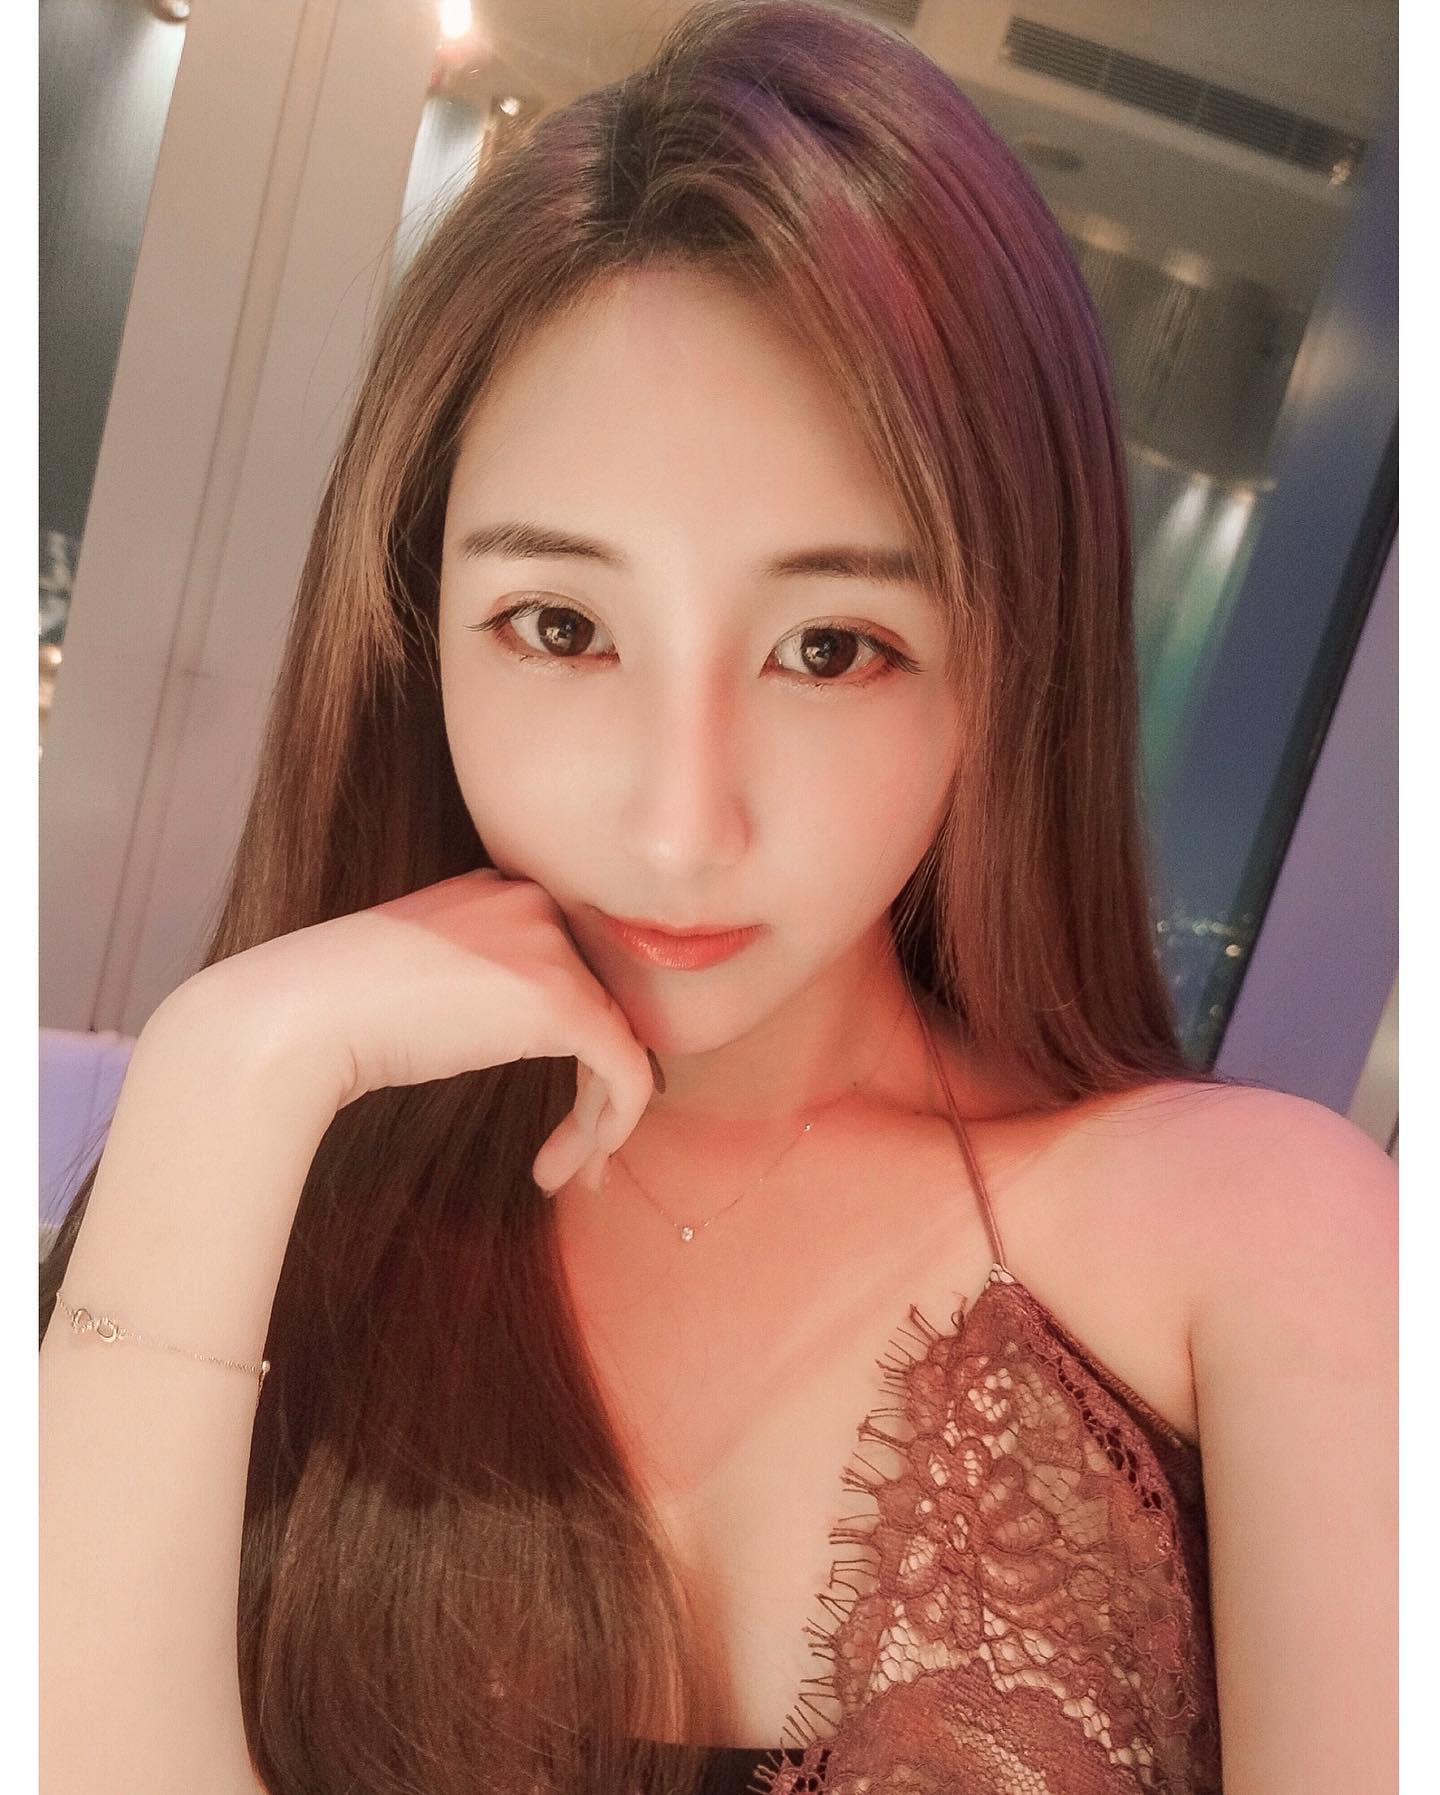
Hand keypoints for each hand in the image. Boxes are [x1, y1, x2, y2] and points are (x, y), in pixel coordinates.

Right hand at [177, 868, 655, 1195]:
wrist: (294, 1018)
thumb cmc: (331, 1014)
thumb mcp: (417, 981)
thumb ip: (476, 989)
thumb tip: (512, 1034)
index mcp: (496, 890)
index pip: (569, 972)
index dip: (576, 1050)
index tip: (559, 1111)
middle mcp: (533, 903)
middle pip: (598, 1007)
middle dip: (596, 1091)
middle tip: (575, 1158)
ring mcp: (550, 946)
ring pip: (616, 1043)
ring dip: (598, 1122)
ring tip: (565, 1176)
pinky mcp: (560, 999)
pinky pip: (626, 1069)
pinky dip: (612, 1125)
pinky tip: (577, 1166)